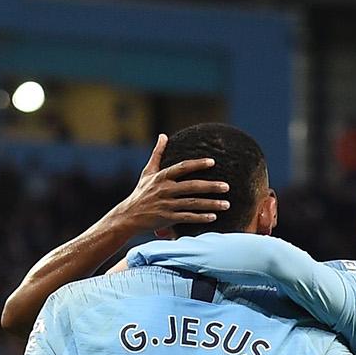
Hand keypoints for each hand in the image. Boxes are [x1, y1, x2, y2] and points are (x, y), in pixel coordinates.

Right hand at [114, 134, 230, 232]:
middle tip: (227, 186)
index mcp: (161, 177)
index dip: (197, 164)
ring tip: (227, 204)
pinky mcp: (167, 218)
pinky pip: (187, 218)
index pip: (182, 168)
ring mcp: (166, 205)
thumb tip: (163, 135)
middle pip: (191, 186)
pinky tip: (214, 217)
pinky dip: (200, 218)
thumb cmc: (141, 193)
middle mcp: (164, 190)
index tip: (213, 162)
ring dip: (211, 204)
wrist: (128, 216)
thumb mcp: (147, 172)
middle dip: (211, 186)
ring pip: (192, 203)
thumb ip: (157, 154)